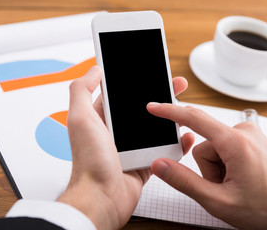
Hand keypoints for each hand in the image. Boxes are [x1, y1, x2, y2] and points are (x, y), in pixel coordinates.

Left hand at [57, 66, 194, 229]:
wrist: (101, 198)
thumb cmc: (89, 162)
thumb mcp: (80, 118)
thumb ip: (82, 90)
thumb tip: (94, 69)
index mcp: (101, 119)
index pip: (122, 95)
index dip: (136, 82)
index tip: (151, 72)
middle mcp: (116, 132)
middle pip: (143, 109)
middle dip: (160, 95)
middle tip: (176, 85)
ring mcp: (131, 148)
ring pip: (156, 128)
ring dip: (171, 118)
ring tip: (186, 108)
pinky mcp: (144, 163)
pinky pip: (164, 150)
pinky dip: (176, 143)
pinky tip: (185, 135)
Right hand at [147, 103, 266, 229]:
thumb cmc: (266, 208)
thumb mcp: (217, 200)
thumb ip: (183, 180)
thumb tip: (160, 165)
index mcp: (235, 143)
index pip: (194, 119)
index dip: (169, 112)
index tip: (154, 107)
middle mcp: (244, 132)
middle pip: (204, 144)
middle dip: (207, 167)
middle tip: (223, 186)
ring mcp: (249, 135)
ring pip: (214, 147)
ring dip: (217, 167)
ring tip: (233, 183)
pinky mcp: (251, 139)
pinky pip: (225, 145)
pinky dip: (225, 162)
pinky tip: (238, 176)